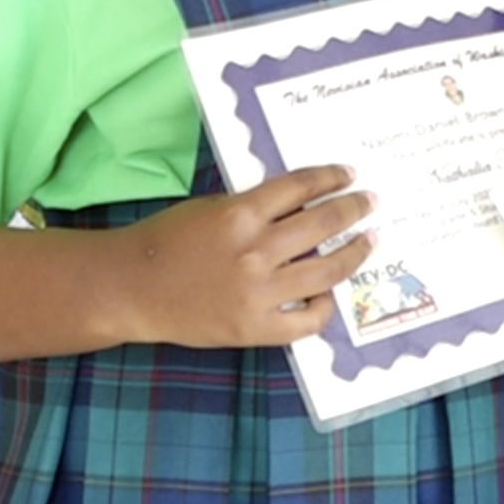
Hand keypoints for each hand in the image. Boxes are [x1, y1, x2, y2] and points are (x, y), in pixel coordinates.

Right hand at [108, 164, 374, 347]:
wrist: (133, 288)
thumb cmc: (170, 241)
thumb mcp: (213, 207)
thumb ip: (257, 206)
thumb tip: (305, 200)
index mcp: (241, 214)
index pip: (301, 186)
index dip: (331, 178)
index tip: (349, 175)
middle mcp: (255, 252)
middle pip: (323, 223)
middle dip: (354, 209)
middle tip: (370, 202)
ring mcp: (258, 293)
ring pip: (326, 271)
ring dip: (354, 252)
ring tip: (369, 241)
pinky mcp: (254, 328)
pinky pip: (307, 320)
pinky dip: (324, 305)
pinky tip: (327, 292)